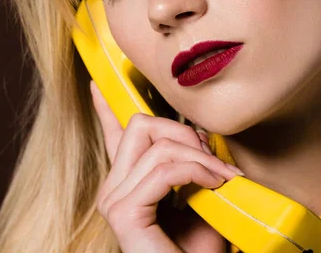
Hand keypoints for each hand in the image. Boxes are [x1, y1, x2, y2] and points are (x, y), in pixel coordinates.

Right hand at [90, 81, 242, 252]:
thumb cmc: (201, 248)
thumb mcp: (202, 194)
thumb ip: (193, 164)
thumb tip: (199, 134)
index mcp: (130, 183)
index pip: (114, 137)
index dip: (106, 108)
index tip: (97, 85)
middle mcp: (114, 188)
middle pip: (142, 125)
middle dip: (185, 132)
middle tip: (215, 161)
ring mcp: (115, 200)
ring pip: (158, 144)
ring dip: (201, 157)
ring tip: (223, 179)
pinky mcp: (125, 213)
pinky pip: (166, 169)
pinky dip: (198, 172)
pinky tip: (216, 185)